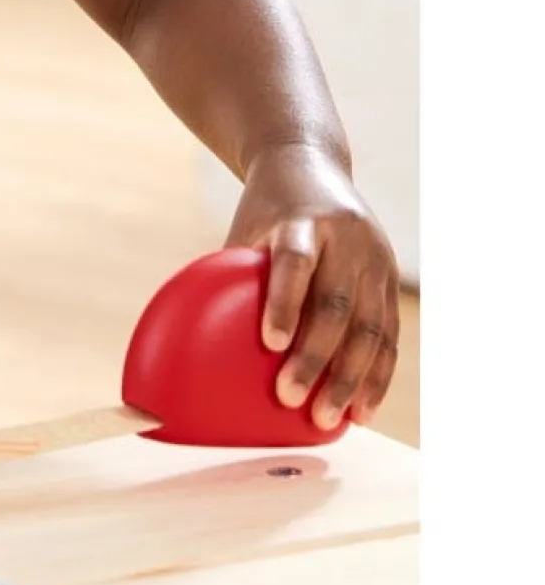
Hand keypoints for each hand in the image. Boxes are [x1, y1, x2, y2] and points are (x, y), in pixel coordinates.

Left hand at [226, 143, 400, 428]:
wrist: (310, 165)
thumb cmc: (263, 210)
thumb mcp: (245, 228)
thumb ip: (231, 275)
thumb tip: (192, 338)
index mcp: (302, 221)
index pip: (295, 262)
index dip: (285, 303)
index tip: (270, 344)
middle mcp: (345, 239)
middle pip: (336, 303)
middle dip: (318, 357)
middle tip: (292, 399)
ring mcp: (374, 258)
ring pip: (370, 326)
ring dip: (352, 378)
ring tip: (330, 419)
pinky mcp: (390, 278)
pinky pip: (387, 333)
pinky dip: (376, 374)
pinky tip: (361, 408)